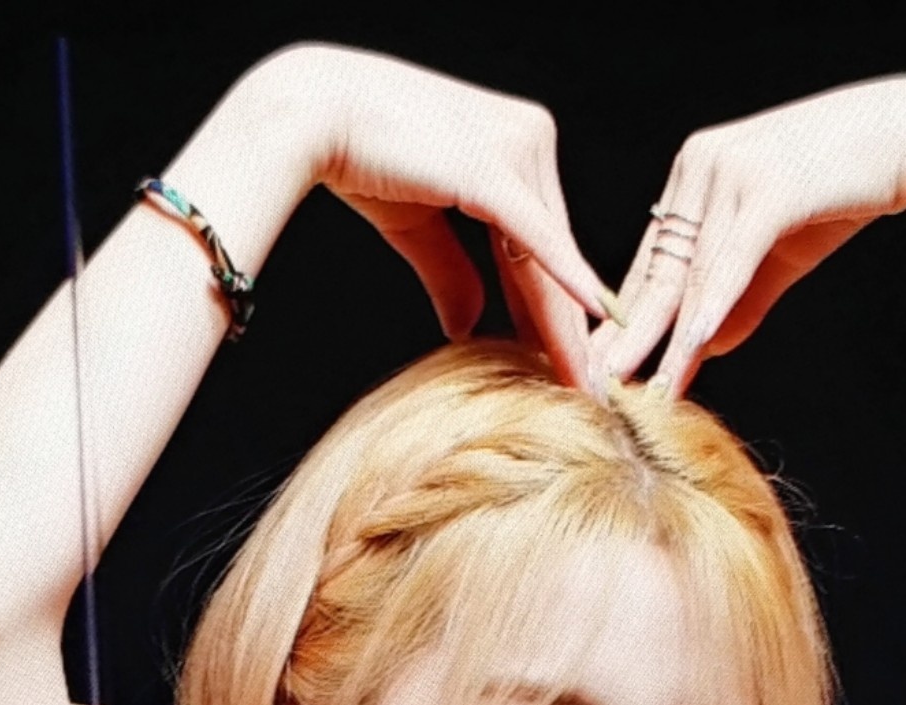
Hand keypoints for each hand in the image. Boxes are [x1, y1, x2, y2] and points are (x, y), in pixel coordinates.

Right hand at [272, 44, 615, 386]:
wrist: (311, 114)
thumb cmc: (358, 153)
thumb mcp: (418, 225)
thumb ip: (452, 273)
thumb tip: (467, 327)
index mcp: (514, 144)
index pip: (544, 243)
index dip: (556, 307)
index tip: (566, 362)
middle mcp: (527, 138)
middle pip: (554, 254)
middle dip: (567, 328)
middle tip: (588, 389)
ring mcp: (516, 148)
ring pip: (548, 257)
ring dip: (566, 325)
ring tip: (583, 382)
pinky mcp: (494, 169)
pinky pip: (537, 239)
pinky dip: (565, 280)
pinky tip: (595, 316)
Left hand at [589, 74, 905, 396]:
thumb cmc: (841, 192)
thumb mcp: (776, 254)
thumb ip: (736, 300)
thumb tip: (700, 350)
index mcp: (692, 176)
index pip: (652, 264)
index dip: (627, 323)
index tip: (601, 369)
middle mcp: (698, 167)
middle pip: (658, 273)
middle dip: (627, 338)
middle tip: (596, 388)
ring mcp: (729, 172)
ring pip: (689, 276)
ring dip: (664, 340)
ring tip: (638, 390)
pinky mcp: (765, 187)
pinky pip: (730, 262)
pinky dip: (711, 309)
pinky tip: (691, 349)